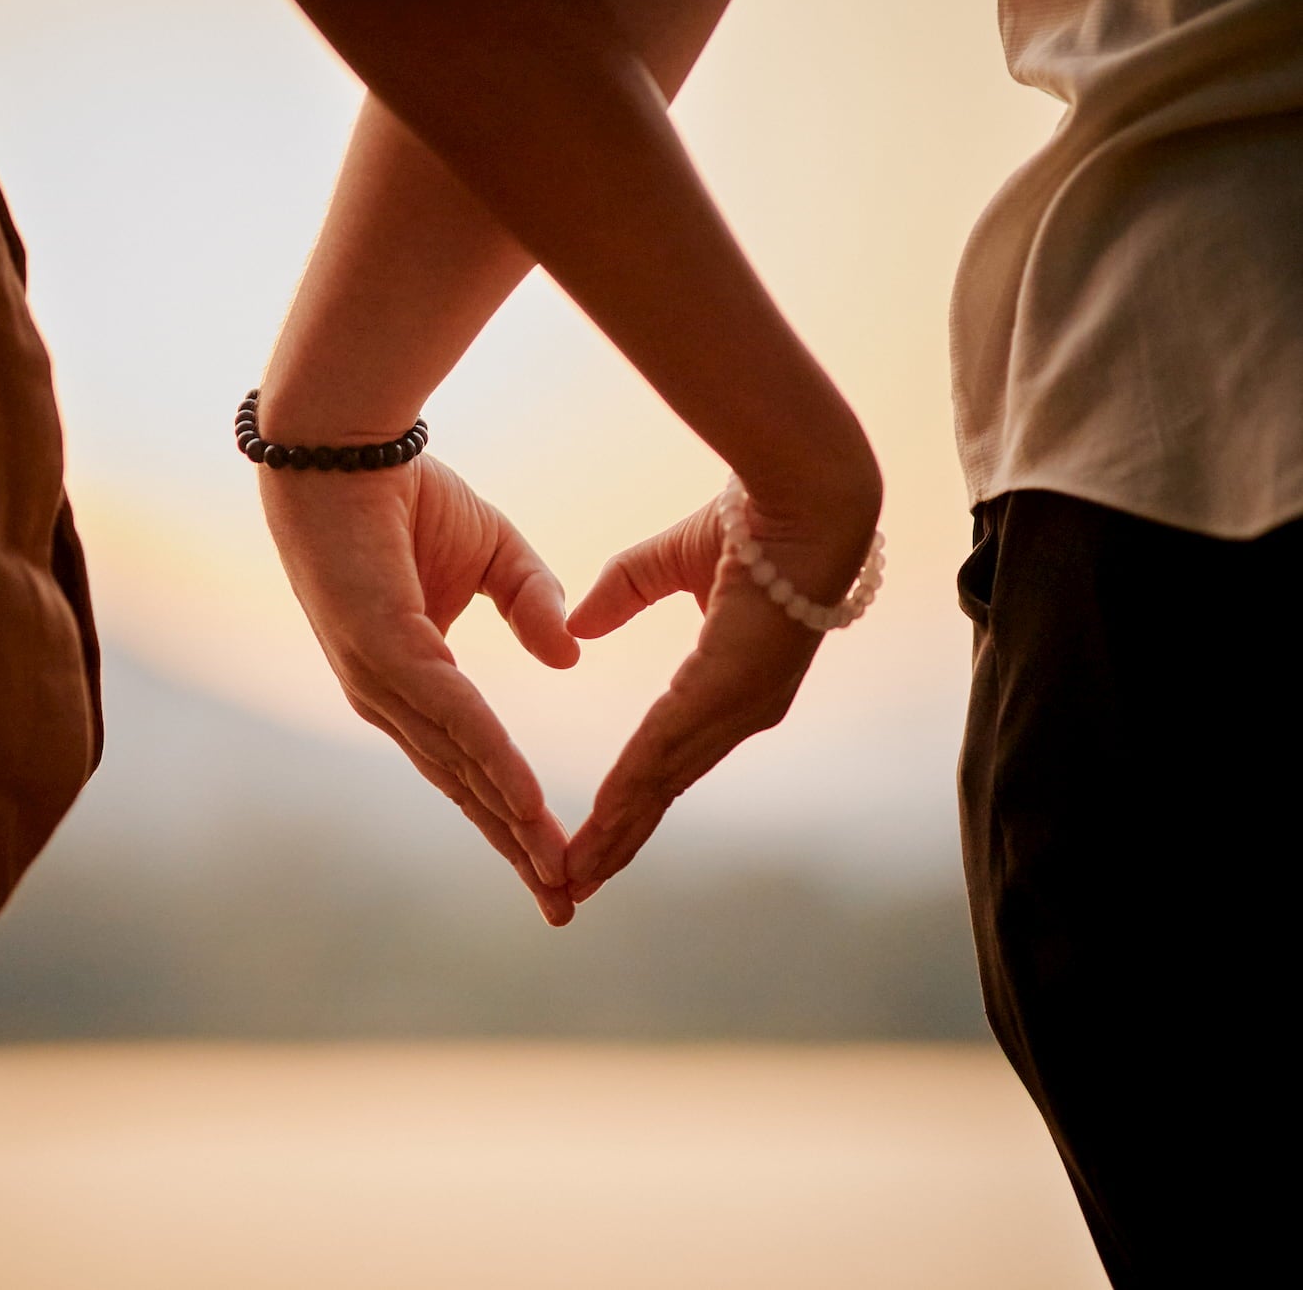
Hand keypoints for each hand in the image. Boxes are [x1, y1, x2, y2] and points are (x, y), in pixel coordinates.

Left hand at [261, 453, 579, 924]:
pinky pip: (450, 716)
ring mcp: (380, 680)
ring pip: (458, 767)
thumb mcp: (498, 555)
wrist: (347, 443)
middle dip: (513, 851)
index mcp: (409, 683)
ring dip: (509, 825)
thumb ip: (533, 605)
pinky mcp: (381, 649)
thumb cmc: (410, 499)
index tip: (556, 865)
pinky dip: (491, 761)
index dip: (513, 818)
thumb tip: (567, 659)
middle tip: (561, 906)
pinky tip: (526, 804)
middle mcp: (389, 698)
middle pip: (462, 788)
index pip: (467, 765)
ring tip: (556, 875)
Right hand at [564, 482, 879, 897]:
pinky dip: (629, 789)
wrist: (802, 494)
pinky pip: (666, 747)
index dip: (630, 800)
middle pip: (667, 789)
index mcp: (732, 685)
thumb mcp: (669, 561)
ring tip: (575, 872)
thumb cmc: (752, 522)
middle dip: (619, 840)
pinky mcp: (732, 687)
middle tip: (575, 883)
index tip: (592, 836)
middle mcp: (739, 710)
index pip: (671, 757)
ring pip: (663, 782)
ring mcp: (739, 705)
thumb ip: (624, 591)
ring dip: (616, 832)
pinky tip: (599, 821)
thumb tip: (579, 626)